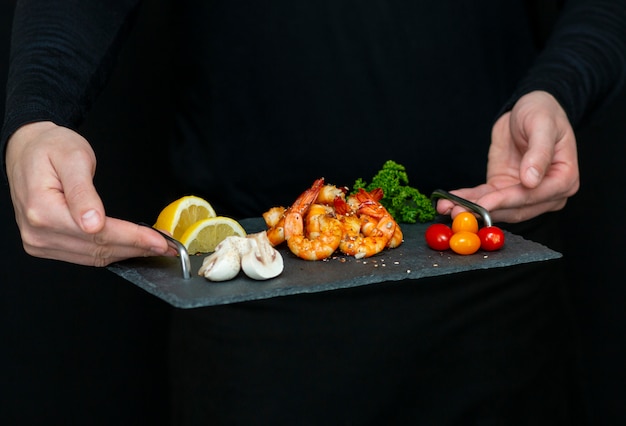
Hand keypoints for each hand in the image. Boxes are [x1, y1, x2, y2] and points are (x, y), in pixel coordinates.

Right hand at [5, 121, 172, 265]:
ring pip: (94, 257)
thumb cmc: (51, 147)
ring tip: (156, 247)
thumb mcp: (73, 158)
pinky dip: (112, 252)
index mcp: (42, 211)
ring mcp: (40, 242)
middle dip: (137, 248)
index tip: (160, 241)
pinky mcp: (46, 245)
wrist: (27, 149)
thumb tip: (92, 224)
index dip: (133, 238)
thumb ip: (83, 191)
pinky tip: (132, 247)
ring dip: (128, 253)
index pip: (99, 233)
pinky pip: (85, 256)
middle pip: (98, 249)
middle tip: (167, 245)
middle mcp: (38, 233)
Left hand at [437, 90, 579, 222]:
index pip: (533, 196)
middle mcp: (547, 193)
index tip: (485, 203)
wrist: (530, 108)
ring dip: (472, 210)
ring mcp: (524, 194)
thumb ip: (539, 152)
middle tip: (460, 212)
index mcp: (564, 179)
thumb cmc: (543, 113)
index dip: (507, 201)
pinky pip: (485, 197)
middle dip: (485, 210)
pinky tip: (449, 201)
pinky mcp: (504, 188)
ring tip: (448, 209)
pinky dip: (468, 200)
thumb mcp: (543, 126)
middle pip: (514, 208)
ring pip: (498, 207)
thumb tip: (531, 180)